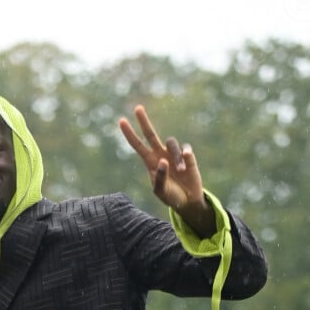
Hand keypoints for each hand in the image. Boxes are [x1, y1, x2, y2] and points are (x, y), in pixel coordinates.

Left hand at [119, 105, 214, 237]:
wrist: (187, 201)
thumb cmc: (171, 196)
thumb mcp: (161, 191)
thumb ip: (160, 177)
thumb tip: (162, 160)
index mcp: (150, 162)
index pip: (138, 146)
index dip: (130, 134)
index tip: (122, 121)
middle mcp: (160, 154)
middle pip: (150, 134)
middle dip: (144, 121)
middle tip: (137, 108)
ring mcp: (173, 154)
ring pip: (171, 143)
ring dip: (175, 157)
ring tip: (180, 171)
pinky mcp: (187, 156)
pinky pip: (185, 148)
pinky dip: (185, 154)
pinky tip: (185, 163)